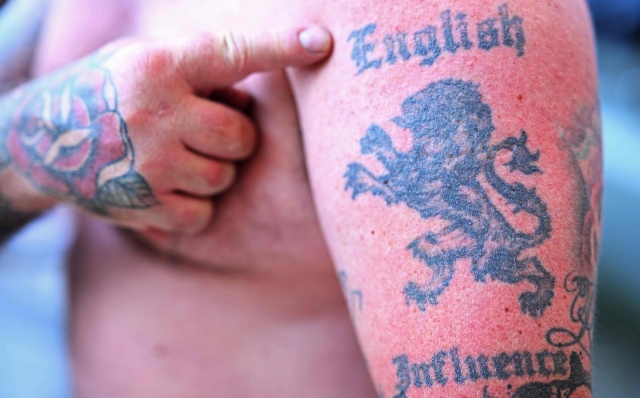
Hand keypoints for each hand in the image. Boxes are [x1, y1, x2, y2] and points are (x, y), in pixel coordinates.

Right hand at [2, 26, 332, 233]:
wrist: (41, 142)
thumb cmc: (108, 92)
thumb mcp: (142, 60)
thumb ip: (197, 69)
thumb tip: (256, 94)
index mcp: (158, 67)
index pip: (232, 54)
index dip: (281, 47)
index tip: (321, 43)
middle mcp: (155, 113)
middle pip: (241, 136)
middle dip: (234, 137)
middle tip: (204, 129)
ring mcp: (148, 164)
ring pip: (225, 177)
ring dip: (213, 170)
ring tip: (177, 156)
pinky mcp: (141, 205)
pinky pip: (202, 214)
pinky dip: (194, 205)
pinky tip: (168, 186)